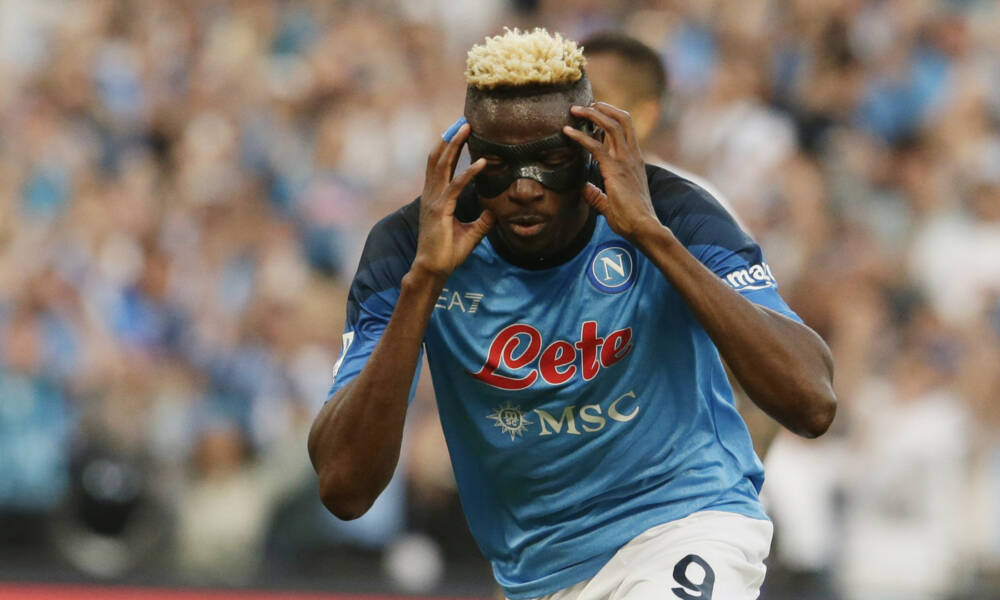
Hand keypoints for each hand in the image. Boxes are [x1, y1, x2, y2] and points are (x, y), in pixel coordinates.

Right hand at [413, 123, 494, 280]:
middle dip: (450, 137)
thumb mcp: (471, 234)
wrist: (433, 269)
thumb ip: (482, 221)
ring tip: (467, 128)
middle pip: (438, 158)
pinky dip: (470, 173)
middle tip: (464, 120)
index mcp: (435, 197)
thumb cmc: (447, 253)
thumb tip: (495, 212)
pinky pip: (456, 186)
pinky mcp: (440, 210)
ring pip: (443, 165)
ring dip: (455, 144)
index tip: (459, 130)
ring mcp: (434, 200)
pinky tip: (482, 162)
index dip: (450, 147)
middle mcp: (432, 195)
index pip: (442, 166)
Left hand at [563, 103, 659, 243]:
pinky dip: (580, 136)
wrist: (643, 227)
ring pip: (611, 126)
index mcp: (634, 161)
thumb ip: (597, 194)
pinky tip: (567, 131)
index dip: (611, 118)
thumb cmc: (631, 219)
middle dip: (603, 108)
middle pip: (622, 120)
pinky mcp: (615, 169)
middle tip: (585, 105)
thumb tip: (584, 188)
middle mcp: (632, 156)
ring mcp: (625, 161)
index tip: (595, 113)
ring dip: (592, 114)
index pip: (625, 130)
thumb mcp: (610, 204)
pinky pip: (595, 146)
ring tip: (575, 109)